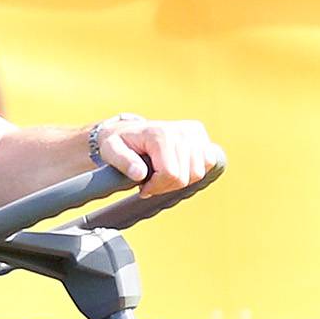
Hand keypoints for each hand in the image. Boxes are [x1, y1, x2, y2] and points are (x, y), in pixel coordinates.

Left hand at [92, 114, 223, 196]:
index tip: (142, 187)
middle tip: (151, 182)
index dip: (156, 188)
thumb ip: (123, 162)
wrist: (128, 131)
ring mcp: (192, 131)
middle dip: (166, 186)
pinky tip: (177, 168)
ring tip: (162, 175)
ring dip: (179, 181)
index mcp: (160, 134)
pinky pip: (208, 162)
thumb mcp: (111, 151)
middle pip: (184, 177)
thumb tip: (140, 174)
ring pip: (198, 173)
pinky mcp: (199, 134)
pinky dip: (192, 171)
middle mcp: (180, 130)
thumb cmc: (118, 143)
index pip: (171, 174)